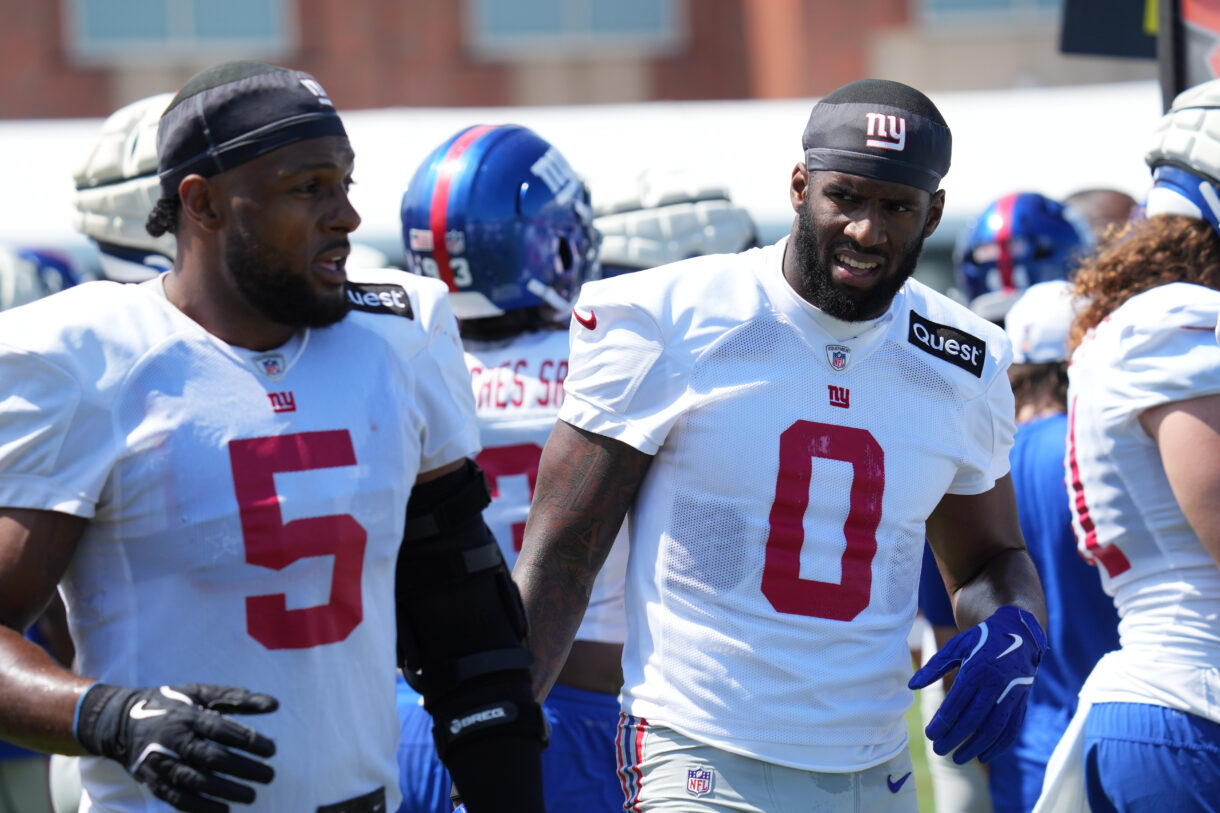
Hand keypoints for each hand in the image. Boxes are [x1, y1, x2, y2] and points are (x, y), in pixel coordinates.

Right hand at [74, 682, 277, 811]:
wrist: (121, 720)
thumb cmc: (172, 704)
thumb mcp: (201, 693)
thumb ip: (237, 698)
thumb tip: (275, 705)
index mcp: (188, 715)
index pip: (222, 729)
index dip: (249, 741)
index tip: (272, 750)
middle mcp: (173, 739)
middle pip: (211, 757)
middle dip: (243, 769)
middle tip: (269, 776)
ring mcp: (160, 762)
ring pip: (195, 781)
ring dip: (225, 791)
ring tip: (251, 796)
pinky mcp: (152, 780)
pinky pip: (176, 798)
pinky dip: (200, 807)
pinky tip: (222, 810)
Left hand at [908, 605, 1046, 763]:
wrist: (1019, 634)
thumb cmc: (980, 640)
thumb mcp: (956, 646)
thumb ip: (934, 666)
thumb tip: (912, 686)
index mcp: (976, 669)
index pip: (957, 703)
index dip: (943, 721)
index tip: (929, 735)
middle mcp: (996, 684)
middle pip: (974, 718)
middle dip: (955, 738)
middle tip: (938, 751)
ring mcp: (1012, 694)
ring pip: (995, 728)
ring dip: (976, 747)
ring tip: (958, 759)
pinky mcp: (1022, 701)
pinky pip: (1012, 728)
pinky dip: (999, 745)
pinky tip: (984, 755)